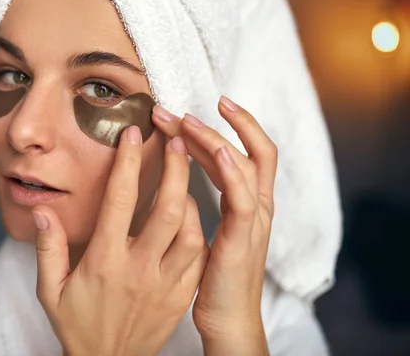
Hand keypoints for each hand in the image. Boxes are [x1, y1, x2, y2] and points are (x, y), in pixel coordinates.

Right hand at [32, 126, 208, 355]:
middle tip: (177, 138)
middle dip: (176, 167)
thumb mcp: (51, 292)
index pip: (119, 200)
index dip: (127, 162)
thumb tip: (43, 211)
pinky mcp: (181, 293)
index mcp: (105, 261)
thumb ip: (48, 250)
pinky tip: (193, 212)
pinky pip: (199, 254)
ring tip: (187, 169)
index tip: (132, 133)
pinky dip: (200, 227)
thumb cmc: (78, 326)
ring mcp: (166, 282)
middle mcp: (140, 268)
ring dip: (193, 195)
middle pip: (168, 208)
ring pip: (192, 229)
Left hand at [152, 96, 275, 354]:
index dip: (227, 126)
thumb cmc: (215, 277)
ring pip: (243, 166)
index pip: (247, 152)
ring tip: (184, 120)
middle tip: (172, 110)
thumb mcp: (208, 231)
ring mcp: (254, 220)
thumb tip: (176, 179)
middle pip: (248, 151)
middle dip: (213, 125)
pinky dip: (232, 173)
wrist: (227, 321)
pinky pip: (244, 199)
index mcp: (249, 203)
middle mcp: (257, 206)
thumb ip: (199, 204)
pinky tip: (216, 152)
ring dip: (214, 139)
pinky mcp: (243, 239)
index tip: (195, 109)